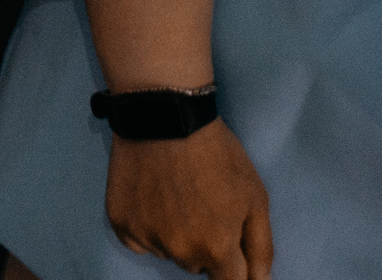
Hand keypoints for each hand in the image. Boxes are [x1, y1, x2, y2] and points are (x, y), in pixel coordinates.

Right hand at [106, 121, 272, 277]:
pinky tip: (153, 198)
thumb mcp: (255, 197)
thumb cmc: (217, 155)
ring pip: (168, 252)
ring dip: (175, 236)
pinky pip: (139, 241)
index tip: (232, 250)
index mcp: (216, 249)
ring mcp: (146, 237)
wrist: (165, 117)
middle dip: (205, 247)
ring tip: (177, 197)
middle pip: (197, 266)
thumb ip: (261, 247)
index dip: (234, 268)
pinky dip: (147, 227)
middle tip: (203, 207)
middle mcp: (180, 251)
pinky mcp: (120, 221)